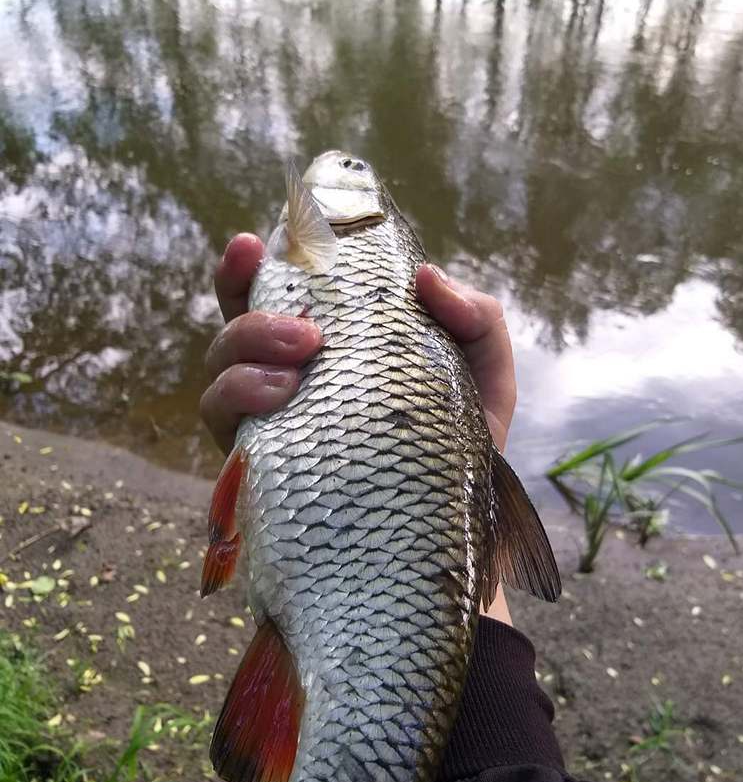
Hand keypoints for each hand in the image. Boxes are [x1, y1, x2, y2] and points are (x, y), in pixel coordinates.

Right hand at [200, 234, 516, 623]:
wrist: (452, 538)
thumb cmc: (462, 448)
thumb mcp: (485, 379)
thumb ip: (474, 319)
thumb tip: (424, 277)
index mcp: (333, 349)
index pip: (278, 296)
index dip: (253, 267)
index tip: (254, 243)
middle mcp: (289, 381)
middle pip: (234, 326)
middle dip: (249, 307)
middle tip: (306, 330)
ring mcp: (269, 425)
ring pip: (219, 373)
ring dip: (245, 352)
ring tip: (298, 363)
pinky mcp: (258, 469)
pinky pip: (224, 426)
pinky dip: (241, 399)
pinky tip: (281, 399)